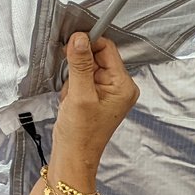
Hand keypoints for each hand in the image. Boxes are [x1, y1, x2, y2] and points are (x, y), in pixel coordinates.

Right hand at [54, 33, 138, 163]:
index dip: (88, 44)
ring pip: (85, 68)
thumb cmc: (81, 134)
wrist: (74, 156)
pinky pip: (80, 79)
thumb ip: (80, 64)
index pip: (107, 48)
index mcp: (124, 85)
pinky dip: (71, 87)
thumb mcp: (79, 95)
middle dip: (78, 68)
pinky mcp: (96, 96)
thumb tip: (80, 38)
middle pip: (95, 56)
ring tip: (73, 98)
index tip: (70, 48)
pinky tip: (72, 101)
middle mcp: (120, 87)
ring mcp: (108, 91)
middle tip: (74, 87)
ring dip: (73, 79)